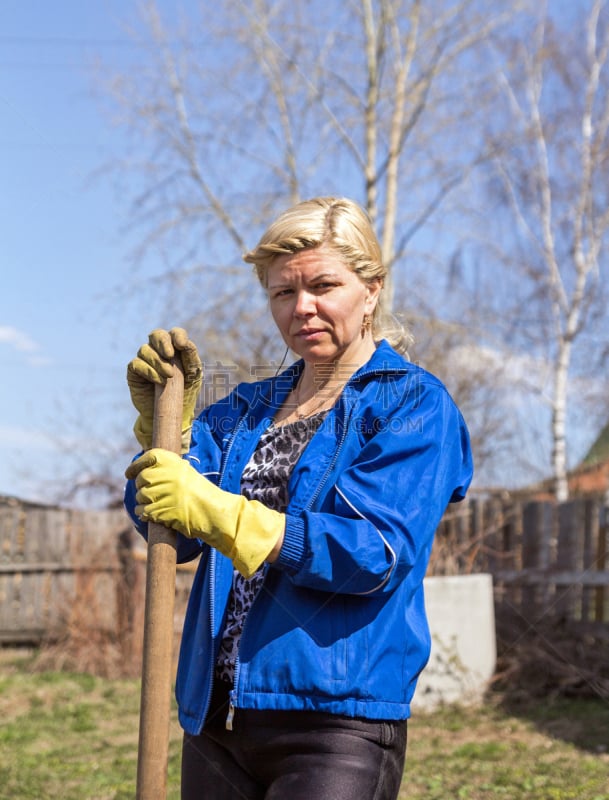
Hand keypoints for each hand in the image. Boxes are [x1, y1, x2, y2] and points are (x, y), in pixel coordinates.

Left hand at [125, 449, 284, 577]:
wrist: (213, 511)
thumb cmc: (202, 493)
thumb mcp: (185, 473)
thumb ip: (167, 471)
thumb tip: (145, 474)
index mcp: (169, 461)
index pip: (145, 458)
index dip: (135, 467)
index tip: (129, 474)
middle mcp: (162, 474)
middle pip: (140, 479)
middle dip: (143, 487)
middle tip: (153, 494)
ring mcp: (158, 492)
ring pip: (139, 496)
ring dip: (144, 502)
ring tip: (157, 505)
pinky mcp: (157, 510)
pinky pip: (141, 511)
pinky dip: (144, 514)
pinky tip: (153, 515)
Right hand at [127, 328, 202, 451]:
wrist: (171, 414)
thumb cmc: (184, 391)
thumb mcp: (193, 376)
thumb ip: (191, 359)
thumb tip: (185, 344)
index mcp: (175, 348)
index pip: (174, 333)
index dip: (177, 335)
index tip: (182, 345)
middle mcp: (158, 350)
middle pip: (156, 335)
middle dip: (163, 342)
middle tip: (170, 355)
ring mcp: (145, 360)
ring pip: (145, 350)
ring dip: (158, 362)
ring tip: (169, 376)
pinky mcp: (134, 372)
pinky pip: (137, 364)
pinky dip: (149, 371)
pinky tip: (159, 381)